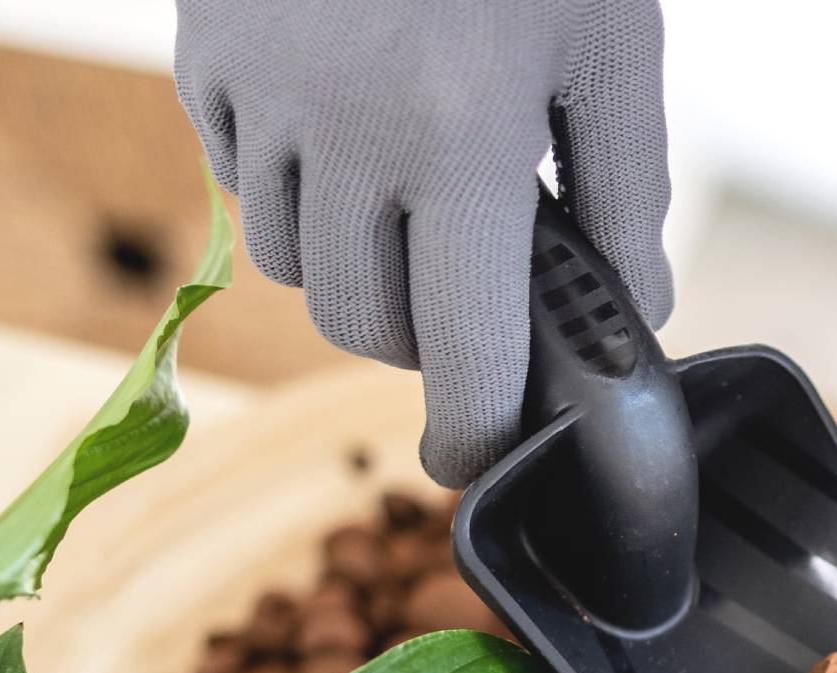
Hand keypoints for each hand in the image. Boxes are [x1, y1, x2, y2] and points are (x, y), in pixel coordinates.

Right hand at [175, 0, 672, 486]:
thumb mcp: (607, 47)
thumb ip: (627, 197)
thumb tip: (634, 314)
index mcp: (461, 146)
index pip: (461, 360)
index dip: (473, 434)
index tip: (478, 461)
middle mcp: (344, 137)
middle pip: (367, 330)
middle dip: (424, 339)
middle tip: (469, 291)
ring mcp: (257, 94)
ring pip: (298, 271)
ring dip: (357, 270)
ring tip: (410, 199)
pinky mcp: (202, 54)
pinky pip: (240, 186)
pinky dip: (293, 194)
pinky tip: (345, 134)